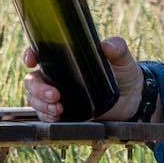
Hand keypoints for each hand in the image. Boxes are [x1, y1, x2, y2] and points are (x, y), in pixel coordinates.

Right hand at [24, 36, 143, 122]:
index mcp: (66, 59)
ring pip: (35, 99)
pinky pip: (45, 115)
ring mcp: (59, 95)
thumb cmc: (125, 74)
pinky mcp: (64, 113)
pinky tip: (57, 116)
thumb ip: (117, 49)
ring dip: (41, 104)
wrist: (133, 100)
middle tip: (54, 95)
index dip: (29, 55)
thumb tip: (107, 45)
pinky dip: (47, 116)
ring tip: (58, 109)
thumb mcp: (122, 59)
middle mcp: (58, 76)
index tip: (31, 60)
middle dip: (37, 88)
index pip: (39, 53)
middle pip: (33, 80)